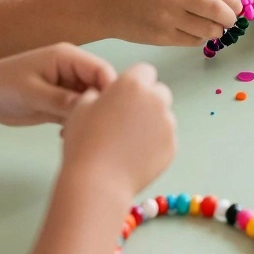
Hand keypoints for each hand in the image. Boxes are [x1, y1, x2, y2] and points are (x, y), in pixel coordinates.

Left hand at [0, 43, 117, 127]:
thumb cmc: (3, 86)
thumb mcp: (32, 93)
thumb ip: (61, 100)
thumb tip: (92, 108)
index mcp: (68, 57)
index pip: (101, 70)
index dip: (110, 90)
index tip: (110, 116)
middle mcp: (73, 70)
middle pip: (100, 87)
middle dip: (100, 106)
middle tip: (93, 129)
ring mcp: (68, 87)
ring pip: (91, 102)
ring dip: (88, 118)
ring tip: (78, 135)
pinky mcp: (62, 103)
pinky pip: (79, 113)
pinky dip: (77, 124)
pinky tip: (66, 137)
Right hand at [61, 63, 175, 193]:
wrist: (97, 182)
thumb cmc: (84, 141)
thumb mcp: (81, 107)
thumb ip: (97, 94)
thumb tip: (103, 96)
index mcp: (133, 83)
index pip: (144, 71)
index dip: (134, 83)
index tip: (123, 97)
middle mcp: (155, 99)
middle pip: (159, 92)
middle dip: (147, 101)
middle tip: (127, 119)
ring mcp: (167, 124)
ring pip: (164, 116)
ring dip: (152, 123)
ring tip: (129, 142)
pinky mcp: (172, 147)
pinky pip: (166, 139)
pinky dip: (155, 144)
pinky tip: (135, 156)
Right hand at [100, 0, 240, 46]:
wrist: (109, 5)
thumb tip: (229, 4)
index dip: (233, 2)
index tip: (238, 8)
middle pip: (218, 10)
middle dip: (230, 19)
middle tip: (230, 22)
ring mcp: (168, 17)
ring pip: (208, 29)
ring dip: (216, 32)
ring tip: (212, 29)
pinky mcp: (162, 36)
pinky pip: (193, 41)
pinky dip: (199, 39)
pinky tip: (193, 33)